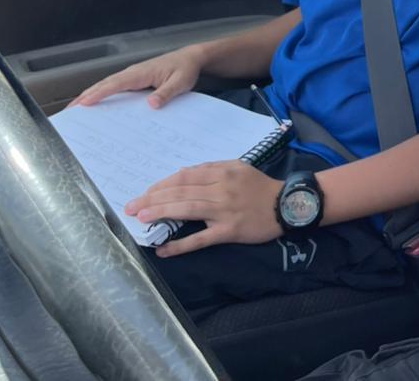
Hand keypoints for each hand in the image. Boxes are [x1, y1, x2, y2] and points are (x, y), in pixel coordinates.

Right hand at [71, 44, 206, 108]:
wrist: (191, 58)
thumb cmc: (185, 69)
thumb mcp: (181, 82)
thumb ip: (166, 93)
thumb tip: (151, 104)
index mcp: (141, 73)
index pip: (116, 84)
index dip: (99, 94)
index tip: (84, 103)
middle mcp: (133, 72)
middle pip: (105, 84)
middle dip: (86, 96)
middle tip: (70, 111)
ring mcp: (132, 75)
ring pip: (106, 85)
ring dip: (90, 95)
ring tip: (75, 109)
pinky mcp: (134, 79)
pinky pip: (114, 87)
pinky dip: (101, 93)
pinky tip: (95, 104)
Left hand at [125, 160, 281, 256]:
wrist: (288, 205)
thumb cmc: (260, 186)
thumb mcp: (238, 168)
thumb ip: (213, 170)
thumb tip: (183, 176)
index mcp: (223, 171)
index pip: (185, 176)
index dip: (162, 184)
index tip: (145, 193)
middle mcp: (222, 188)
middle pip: (181, 191)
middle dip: (153, 198)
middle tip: (131, 207)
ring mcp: (225, 211)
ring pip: (187, 209)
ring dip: (161, 213)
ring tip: (140, 219)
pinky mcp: (229, 231)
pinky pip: (201, 239)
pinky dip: (180, 245)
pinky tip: (164, 250)